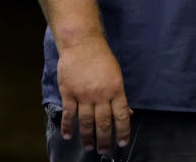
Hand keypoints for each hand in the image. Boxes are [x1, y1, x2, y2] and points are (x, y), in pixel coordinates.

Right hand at [56, 35, 131, 154]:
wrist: (82, 44)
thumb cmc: (101, 58)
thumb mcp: (116, 75)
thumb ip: (119, 96)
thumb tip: (128, 113)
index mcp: (116, 90)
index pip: (121, 115)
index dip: (123, 131)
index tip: (122, 143)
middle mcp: (101, 95)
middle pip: (103, 122)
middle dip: (105, 139)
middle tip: (104, 151)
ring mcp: (84, 95)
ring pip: (86, 122)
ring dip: (87, 137)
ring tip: (89, 147)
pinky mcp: (69, 93)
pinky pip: (69, 114)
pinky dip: (68, 126)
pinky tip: (69, 136)